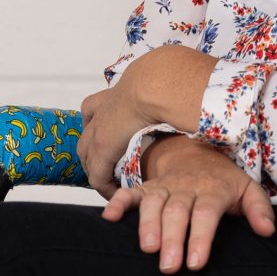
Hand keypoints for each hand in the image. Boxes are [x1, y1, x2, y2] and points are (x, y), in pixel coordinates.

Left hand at [77, 44, 216, 192]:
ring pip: (87, 156)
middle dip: (92, 151)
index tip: (111, 137)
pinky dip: (104, 186)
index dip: (99, 123)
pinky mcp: (102, 149)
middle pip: (87, 135)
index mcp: (115, 94)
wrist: (159, 83)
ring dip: (98, 171)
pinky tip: (116, 194)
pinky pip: (97, 174)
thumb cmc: (168, 81)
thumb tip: (190, 86)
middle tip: (106, 167)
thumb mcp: (163, 84)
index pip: (94, 108)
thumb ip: (168, 90)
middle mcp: (101, 111)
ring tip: (112, 184)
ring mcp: (97, 130)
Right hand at [100, 136, 276, 272]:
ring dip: (147, 225)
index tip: (197, 263)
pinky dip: (118, 203)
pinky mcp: (146, 188)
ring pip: (153, 203)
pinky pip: (129, 193)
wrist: (197, 152)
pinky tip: (109, 217)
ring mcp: (163, 187)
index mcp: (212, 190)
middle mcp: (185, 188)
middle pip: (177, 212)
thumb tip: (267, 231)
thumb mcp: (247, 190)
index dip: (201, 237)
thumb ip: (259, 209)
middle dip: (172, 239)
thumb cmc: (223, 181)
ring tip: (147, 249)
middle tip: (169, 266)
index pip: (206, 213)